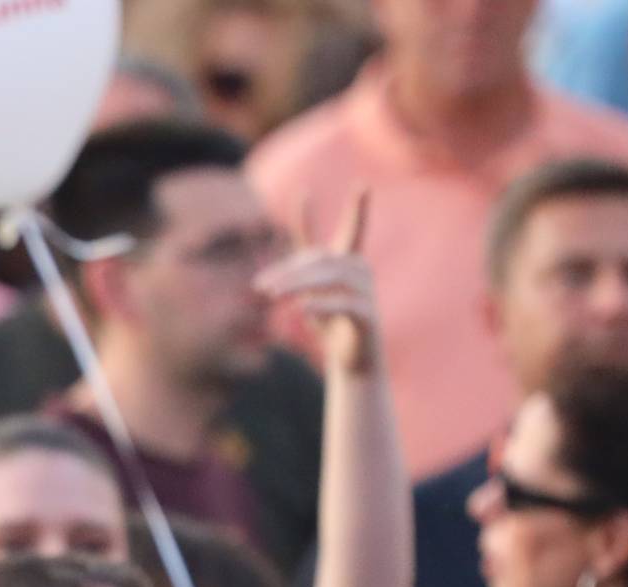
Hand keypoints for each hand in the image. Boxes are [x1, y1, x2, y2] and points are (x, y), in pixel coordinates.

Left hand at [256, 191, 376, 373]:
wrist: (352, 362)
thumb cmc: (329, 324)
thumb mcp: (309, 295)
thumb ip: (295, 278)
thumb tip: (264, 281)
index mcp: (350, 262)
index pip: (351, 229)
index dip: (355, 208)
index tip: (362, 184)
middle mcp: (362, 272)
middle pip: (322, 260)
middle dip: (289, 272)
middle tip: (260, 287)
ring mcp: (368, 293)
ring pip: (330, 278)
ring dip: (298, 285)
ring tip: (272, 296)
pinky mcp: (368, 316)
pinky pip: (344, 305)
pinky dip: (321, 305)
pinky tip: (301, 309)